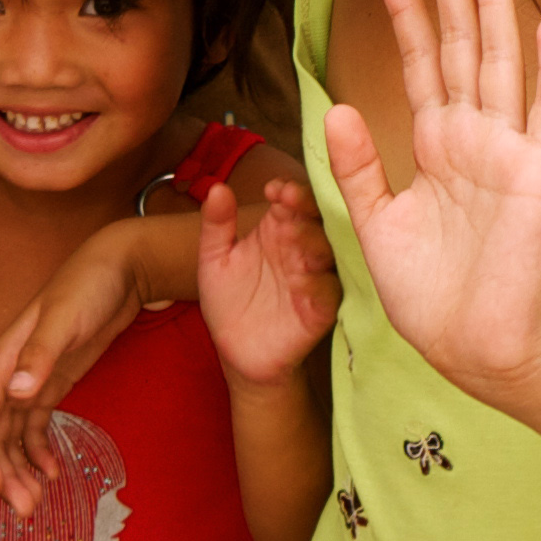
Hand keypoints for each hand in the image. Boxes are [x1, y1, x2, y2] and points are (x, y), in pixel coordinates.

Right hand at [0, 218, 167, 510]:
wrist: (119, 266)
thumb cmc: (89, 285)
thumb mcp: (66, 318)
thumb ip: (40, 354)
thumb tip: (16, 392)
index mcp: (5, 358)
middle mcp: (12, 373)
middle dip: (3, 473)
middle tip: (25, 510)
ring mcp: (32, 379)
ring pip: (13, 435)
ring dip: (19, 469)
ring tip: (36, 503)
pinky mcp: (53, 382)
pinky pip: (35, 425)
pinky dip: (38, 452)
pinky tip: (53, 474)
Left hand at [201, 177, 337, 386]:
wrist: (236, 352)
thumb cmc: (229, 300)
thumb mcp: (213, 259)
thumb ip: (216, 224)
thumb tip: (217, 188)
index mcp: (279, 229)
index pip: (294, 200)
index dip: (288, 190)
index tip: (274, 189)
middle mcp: (301, 249)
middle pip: (315, 219)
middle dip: (305, 207)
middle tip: (290, 199)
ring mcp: (313, 278)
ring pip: (326, 253)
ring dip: (312, 241)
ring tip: (292, 235)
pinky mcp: (319, 310)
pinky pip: (326, 294)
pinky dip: (317, 285)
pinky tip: (300, 280)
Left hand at [322, 0, 540, 404]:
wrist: (472, 346)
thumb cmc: (429, 294)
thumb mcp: (375, 223)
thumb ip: (358, 165)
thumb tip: (337, 106)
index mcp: (433, 145)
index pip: (419, 64)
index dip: (406, 16)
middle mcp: (472, 136)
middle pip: (461, 46)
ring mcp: (507, 150)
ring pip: (500, 63)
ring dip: (496, 10)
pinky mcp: (537, 173)